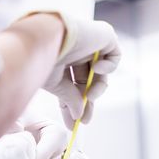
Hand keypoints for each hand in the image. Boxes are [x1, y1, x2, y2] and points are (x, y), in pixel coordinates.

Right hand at [36, 12, 120, 127]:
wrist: (49, 36)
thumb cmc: (44, 57)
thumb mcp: (55, 84)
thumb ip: (70, 98)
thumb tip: (79, 115)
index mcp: (61, 58)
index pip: (72, 84)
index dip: (74, 103)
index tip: (74, 122)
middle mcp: (76, 50)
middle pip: (87, 81)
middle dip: (87, 101)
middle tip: (85, 119)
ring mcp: (90, 42)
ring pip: (101, 73)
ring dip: (98, 88)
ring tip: (90, 96)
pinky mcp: (104, 35)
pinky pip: (114, 56)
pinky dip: (109, 67)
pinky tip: (97, 68)